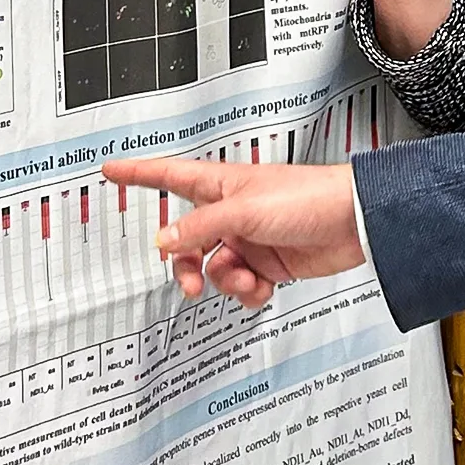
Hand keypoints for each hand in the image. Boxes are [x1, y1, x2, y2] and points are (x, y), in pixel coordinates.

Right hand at [103, 157, 362, 309]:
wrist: (354, 222)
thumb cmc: (308, 197)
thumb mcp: (244, 210)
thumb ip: (199, 227)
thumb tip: (163, 240)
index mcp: (221, 186)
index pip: (168, 175)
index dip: (138, 173)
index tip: (110, 170)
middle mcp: (231, 212)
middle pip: (187, 241)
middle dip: (186, 266)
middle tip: (193, 282)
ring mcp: (250, 239)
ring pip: (215, 269)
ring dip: (226, 281)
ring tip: (247, 278)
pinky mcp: (270, 263)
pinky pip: (243, 286)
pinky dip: (249, 293)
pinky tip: (264, 288)